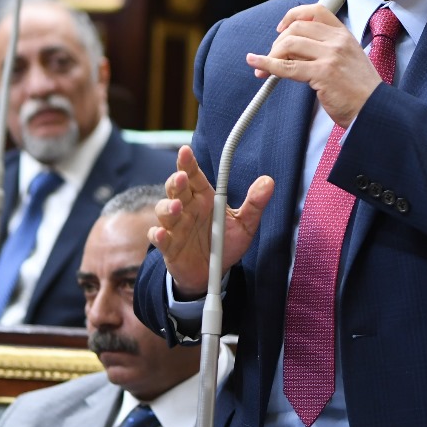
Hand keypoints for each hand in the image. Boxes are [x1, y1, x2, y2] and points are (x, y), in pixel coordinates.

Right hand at [148, 146, 274, 297]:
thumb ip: (254, 203)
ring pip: (164, 210)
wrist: (213, 275)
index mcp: (204, 198)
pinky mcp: (169, 247)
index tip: (185, 151)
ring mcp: (176, 227)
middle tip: (182, 177)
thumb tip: (268, 181)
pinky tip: (162, 234)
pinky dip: (158, 236)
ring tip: (177, 207)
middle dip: (177, 181)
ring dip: (168, 207)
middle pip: (176, 189)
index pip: (194, 176)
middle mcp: (187, 208)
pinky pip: (159, 239)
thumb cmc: (226, 244)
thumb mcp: (245, 224)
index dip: (188, 163)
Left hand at [245, 3, 381, 128]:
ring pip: (289, 44)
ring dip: (272, 56)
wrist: (374, 110)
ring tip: (266, 70)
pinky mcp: (323, 74)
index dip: (293, 16)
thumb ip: (326, 50)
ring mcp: (331, 56)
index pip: (315, 12)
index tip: (281, 28)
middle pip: (296, 28)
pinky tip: (257, 65)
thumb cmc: (360, 91)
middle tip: (272, 58)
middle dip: (278, 43)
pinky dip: (267, 65)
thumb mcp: (348, 60)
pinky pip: (287, 67)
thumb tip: (291, 50)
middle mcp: (338, 41)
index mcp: (344, 35)